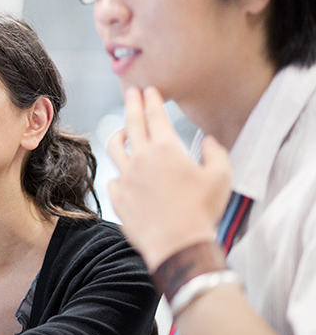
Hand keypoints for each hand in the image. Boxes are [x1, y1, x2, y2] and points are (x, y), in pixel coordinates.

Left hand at [106, 87, 232, 269]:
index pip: (156, 116)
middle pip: (132, 123)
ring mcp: (125, 178)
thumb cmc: (203, 211)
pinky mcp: (117, 197)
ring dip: (119, 135)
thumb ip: (215, 153)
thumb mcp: (221, 177)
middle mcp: (141, 159)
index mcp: (166, 149)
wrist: (178, 245)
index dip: (152, 100)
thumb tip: (207, 141)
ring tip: (123, 132)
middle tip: (130, 91)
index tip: (148, 89)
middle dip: (131, 103)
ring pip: (114, 147)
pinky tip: (125, 176)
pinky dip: (120, 174)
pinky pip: (114, 179)